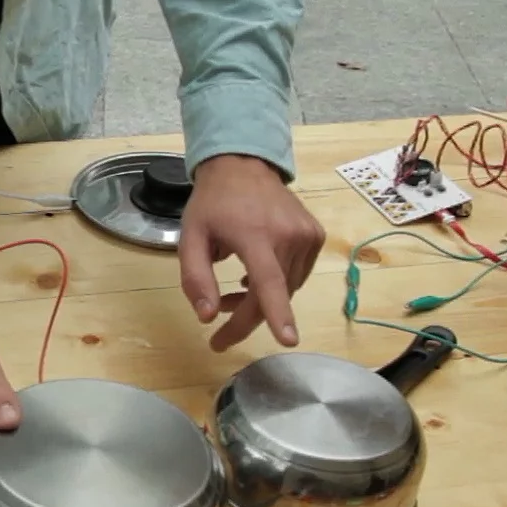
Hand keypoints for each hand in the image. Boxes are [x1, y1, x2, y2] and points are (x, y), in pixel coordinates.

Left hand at [179, 155, 326, 351]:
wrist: (243, 165)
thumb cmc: (213, 204)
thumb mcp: (190, 237)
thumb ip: (196, 278)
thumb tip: (208, 317)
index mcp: (255, 234)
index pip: (270, 281)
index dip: (278, 314)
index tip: (288, 340)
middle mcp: (288, 235)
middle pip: (274, 295)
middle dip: (246, 321)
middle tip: (220, 335)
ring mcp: (307, 235)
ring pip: (286, 289)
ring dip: (259, 303)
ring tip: (233, 295)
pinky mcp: (315, 236)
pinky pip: (296, 275)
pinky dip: (276, 286)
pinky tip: (255, 276)